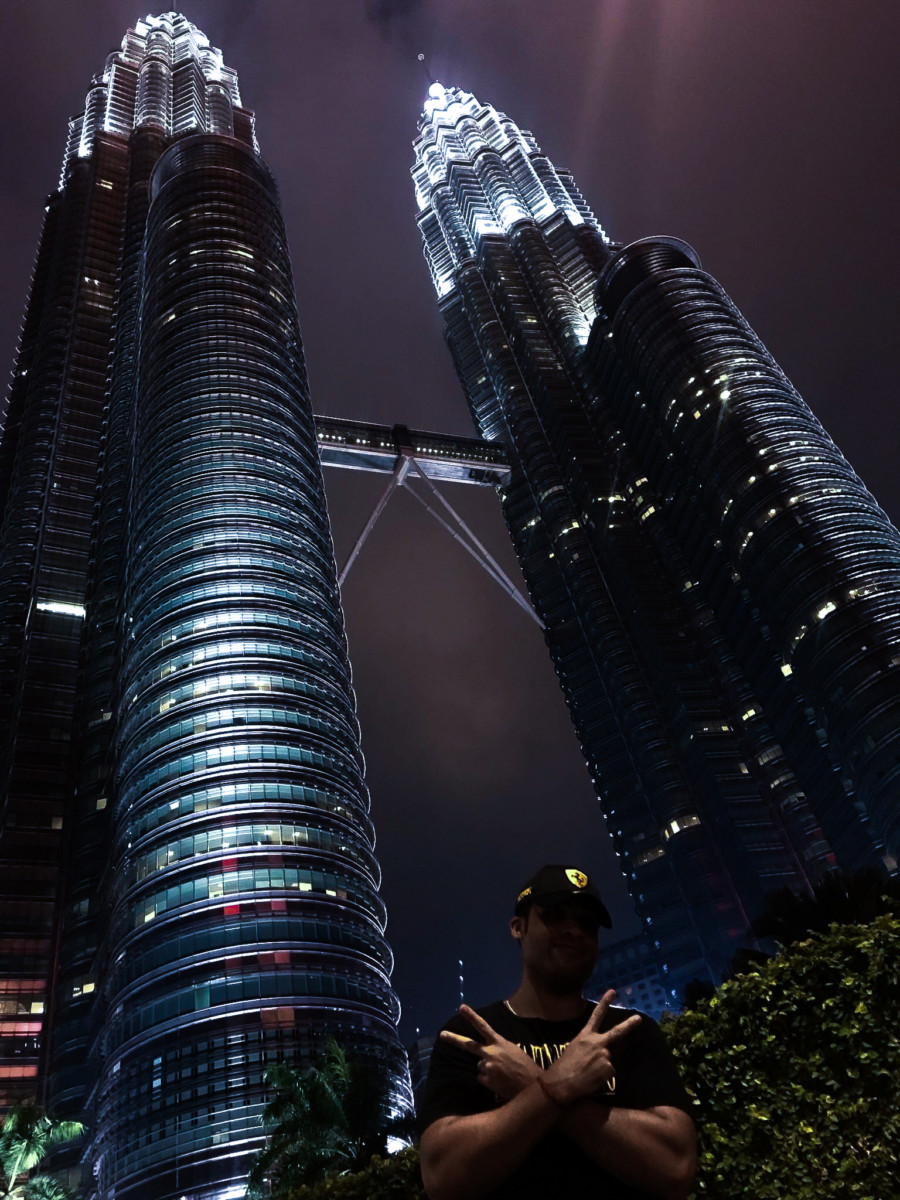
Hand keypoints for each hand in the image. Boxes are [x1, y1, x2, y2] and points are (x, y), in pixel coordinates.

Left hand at [440, 1004, 541, 1098]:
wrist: (533, 1086)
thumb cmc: (525, 1067)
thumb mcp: (513, 1051)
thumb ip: (498, 1049)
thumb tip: (486, 1054)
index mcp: (500, 1043)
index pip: (483, 1026)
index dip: (472, 1016)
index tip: (461, 1007)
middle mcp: (491, 1053)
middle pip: (469, 1045)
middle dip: (454, 1039)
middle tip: (442, 1035)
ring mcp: (488, 1067)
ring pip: (480, 1067)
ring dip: (488, 1070)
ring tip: (502, 1074)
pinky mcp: (487, 1080)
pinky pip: (482, 1079)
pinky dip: (489, 1081)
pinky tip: (500, 1082)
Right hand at [542, 990, 640, 1105]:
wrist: (561, 1083)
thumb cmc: (563, 1067)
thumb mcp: (573, 1048)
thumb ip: (587, 1045)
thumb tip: (598, 1050)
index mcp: (585, 1036)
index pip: (596, 1015)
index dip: (604, 1002)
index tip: (612, 992)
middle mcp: (597, 1042)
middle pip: (616, 1032)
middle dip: (629, 1025)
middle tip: (639, 1019)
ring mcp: (604, 1054)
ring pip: (608, 1060)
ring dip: (601, 1068)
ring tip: (588, 1074)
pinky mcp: (609, 1067)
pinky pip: (609, 1073)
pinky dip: (602, 1077)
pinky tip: (592, 1079)